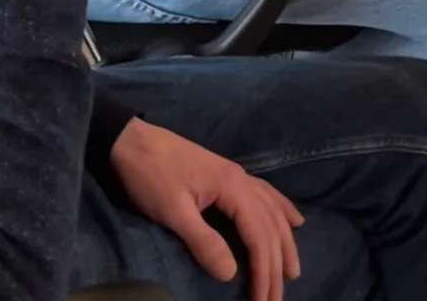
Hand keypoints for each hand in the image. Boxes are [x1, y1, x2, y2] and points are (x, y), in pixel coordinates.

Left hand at [110, 119, 301, 300]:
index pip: (258, 235)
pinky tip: (293, 220)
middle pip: (269, 225)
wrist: (133, 141)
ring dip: (284, 241)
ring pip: (271, 211)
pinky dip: (281, 210)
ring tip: (293, 270)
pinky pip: (265, 195)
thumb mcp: (173, 211)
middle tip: (277, 300)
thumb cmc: (151, 176)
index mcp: (232, 187)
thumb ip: (203, 241)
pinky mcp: (226, 176)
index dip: (264, 270)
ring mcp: (236, 176)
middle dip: (276, 264)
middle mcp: (242, 180)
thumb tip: (231, 274)